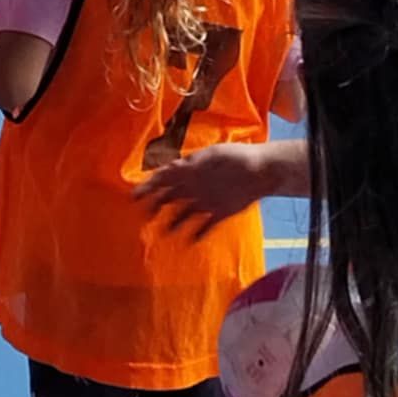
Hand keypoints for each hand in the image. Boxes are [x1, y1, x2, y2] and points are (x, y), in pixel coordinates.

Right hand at [134, 140, 301, 238]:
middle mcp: (193, 186)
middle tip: (144, 215)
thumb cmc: (237, 157)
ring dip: (172, 222)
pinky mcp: (219, 213)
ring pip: (182, 214)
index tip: (135, 196)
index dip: (147, 186)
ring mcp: (205, 200)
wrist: (263, 170)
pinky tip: (189, 241)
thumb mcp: (213, 155)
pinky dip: (196, 234)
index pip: (162, 178)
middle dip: (154, 205)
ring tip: (164, 232)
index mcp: (189, 169)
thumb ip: (193, 164)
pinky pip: (204, 227)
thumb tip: (173, 168)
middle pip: (168, 197)